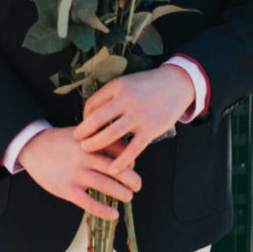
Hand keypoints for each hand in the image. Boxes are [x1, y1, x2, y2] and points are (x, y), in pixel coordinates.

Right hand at [17, 126, 141, 219]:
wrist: (33, 147)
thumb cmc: (60, 141)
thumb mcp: (80, 133)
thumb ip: (99, 140)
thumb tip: (123, 152)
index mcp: (91, 141)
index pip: (120, 150)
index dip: (131, 160)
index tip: (133, 167)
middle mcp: (85, 156)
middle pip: (117, 169)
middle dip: (132, 180)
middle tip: (137, 186)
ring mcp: (76, 174)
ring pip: (106, 186)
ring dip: (122, 194)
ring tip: (128, 197)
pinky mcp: (67, 189)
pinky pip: (89, 203)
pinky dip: (104, 210)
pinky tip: (114, 215)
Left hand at [73, 67, 194, 173]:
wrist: (176, 84)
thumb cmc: (147, 84)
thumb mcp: (127, 82)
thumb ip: (111, 96)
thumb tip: (91, 114)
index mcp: (118, 86)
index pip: (92, 104)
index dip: (84, 116)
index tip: (83, 124)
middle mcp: (126, 100)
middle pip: (96, 120)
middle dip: (83, 132)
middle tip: (77, 140)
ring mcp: (139, 115)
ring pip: (110, 134)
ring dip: (95, 144)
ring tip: (87, 149)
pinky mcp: (151, 129)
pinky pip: (132, 149)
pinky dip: (120, 161)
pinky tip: (112, 169)